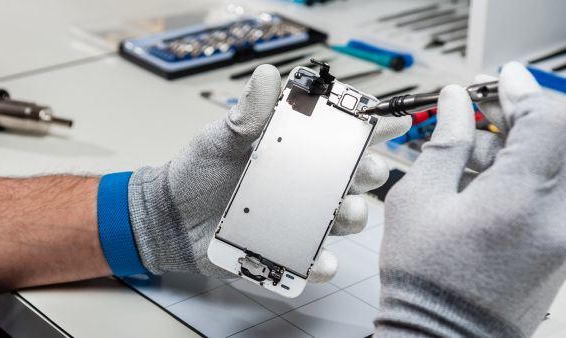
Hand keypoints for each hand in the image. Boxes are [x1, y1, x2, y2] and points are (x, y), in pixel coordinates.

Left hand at [127, 65, 410, 280]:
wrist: (171, 216)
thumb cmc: (198, 171)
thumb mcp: (221, 137)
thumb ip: (247, 113)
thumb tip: (267, 74)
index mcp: (295, 151)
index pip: (341, 135)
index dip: (372, 127)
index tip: (395, 120)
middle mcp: (305, 184)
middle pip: (355, 177)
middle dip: (371, 172)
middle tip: (367, 170)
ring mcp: (299, 218)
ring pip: (345, 219)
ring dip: (354, 216)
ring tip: (343, 212)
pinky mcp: (286, 250)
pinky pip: (315, 261)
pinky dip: (323, 264)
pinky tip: (321, 260)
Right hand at [375, 62, 565, 336]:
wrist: (444, 335)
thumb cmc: (425, 279)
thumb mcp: (419, 200)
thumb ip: (445, 143)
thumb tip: (455, 104)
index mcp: (519, 200)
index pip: (545, 119)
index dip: (521, 91)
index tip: (500, 79)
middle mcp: (559, 217)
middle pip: (564, 136)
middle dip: (524, 115)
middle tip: (484, 114)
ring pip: (561, 163)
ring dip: (521, 146)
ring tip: (469, 159)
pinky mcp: (565, 245)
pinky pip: (558, 190)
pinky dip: (528, 173)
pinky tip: (485, 183)